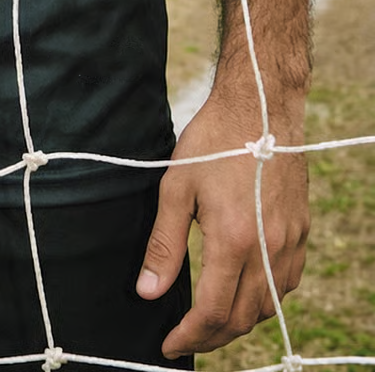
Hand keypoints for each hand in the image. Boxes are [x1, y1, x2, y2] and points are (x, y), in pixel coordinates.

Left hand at [136, 88, 309, 357]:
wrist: (260, 105)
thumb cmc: (213, 140)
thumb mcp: (176, 187)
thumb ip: (164, 244)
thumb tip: (147, 292)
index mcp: (234, 239)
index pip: (213, 312)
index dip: (189, 336)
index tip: (168, 344)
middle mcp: (268, 248)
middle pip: (241, 318)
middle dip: (211, 337)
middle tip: (185, 337)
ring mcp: (289, 242)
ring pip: (267, 307)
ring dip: (238, 321)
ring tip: (210, 319)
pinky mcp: (301, 232)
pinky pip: (285, 285)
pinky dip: (264, 299)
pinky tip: (244, 291)